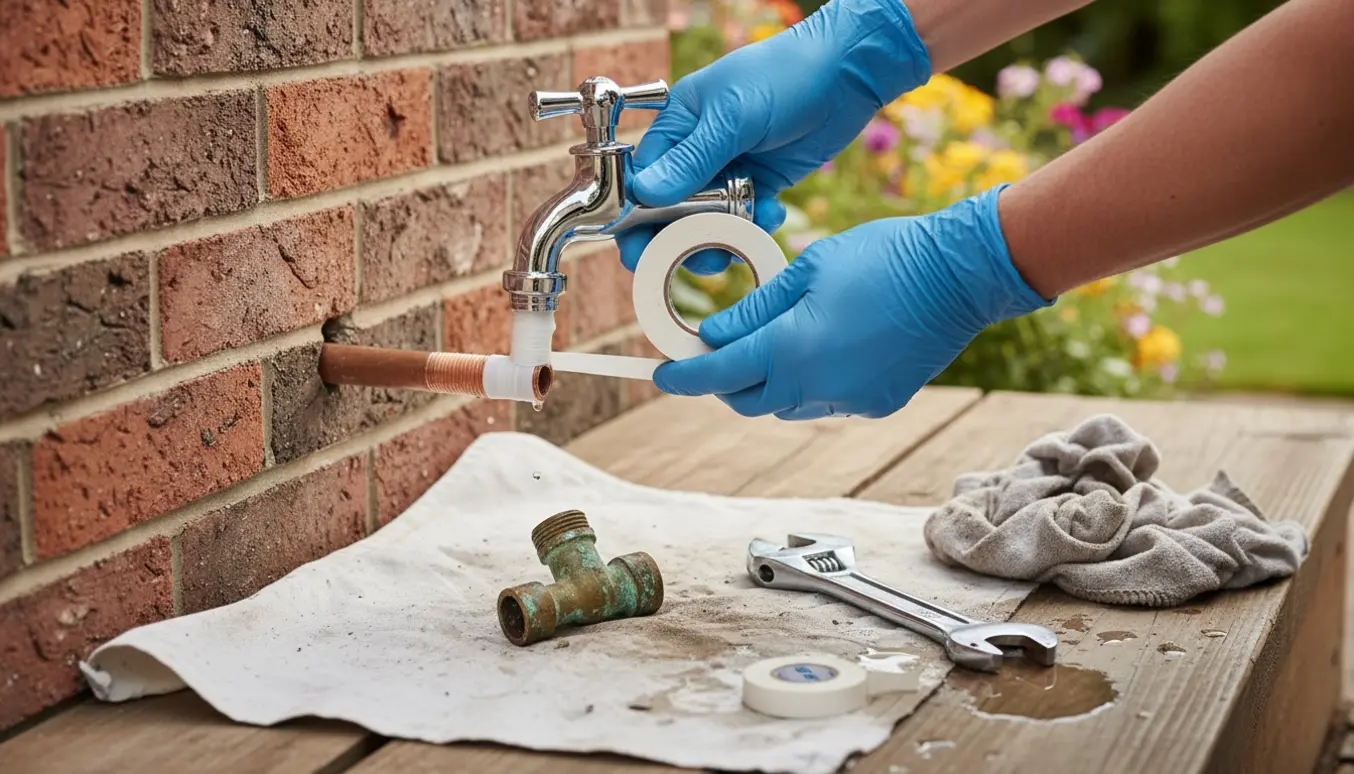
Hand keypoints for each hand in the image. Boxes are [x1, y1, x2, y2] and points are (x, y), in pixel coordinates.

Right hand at [617, 0, 931, 274]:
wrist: (847, 73)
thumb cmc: (786, 76)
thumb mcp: (733, 117)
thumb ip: (692, 160)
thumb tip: (645, 194)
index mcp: (679, 124)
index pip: (642, 178)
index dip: (637, 216)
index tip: (641, 249)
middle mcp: (698, 148)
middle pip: (671, 206)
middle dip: (681, 235)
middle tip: (699, 257)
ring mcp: (729, 167)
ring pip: (708, 218)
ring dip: (720, 234)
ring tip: (739, 237)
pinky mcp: (760, 181)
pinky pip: (744, 216)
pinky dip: (754, 224)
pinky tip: (773, 212)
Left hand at [652, 186, 1052, 418]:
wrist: (960, 275)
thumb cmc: (884, 256)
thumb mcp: (807, 271)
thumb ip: (754, 310)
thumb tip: (712, 334)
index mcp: (793, 348)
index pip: (717, 374)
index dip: (683, 375)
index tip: (662, 372)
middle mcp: (817, 386)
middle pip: (748, 400)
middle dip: (724, 380)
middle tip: (716, 349)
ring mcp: (851, 400)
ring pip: (786, 405)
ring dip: (768, 382)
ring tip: (775, 341)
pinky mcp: (877, 403)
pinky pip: (826, 402)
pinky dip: (810, 383)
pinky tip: (824, 348)